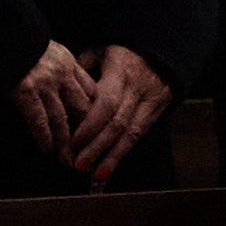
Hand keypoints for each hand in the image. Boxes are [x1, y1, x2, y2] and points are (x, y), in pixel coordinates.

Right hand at [11, 41, 89, 162]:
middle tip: (89, 153)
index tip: (98, 131)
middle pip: (82, 108)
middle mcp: (61, 73)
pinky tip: (46, 150)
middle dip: (87, 133)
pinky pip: (40, 120)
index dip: (95, 113)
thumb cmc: (15, 43)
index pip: (91, 91)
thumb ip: (55, 67)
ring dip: (66, 142)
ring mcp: (44, 83)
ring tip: (68, 160)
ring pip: (62, 118)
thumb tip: (60, 90)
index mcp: (67, 61)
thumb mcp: (44, 49)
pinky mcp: (25, 92)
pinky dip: (45, 137)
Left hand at [65, 43, 169, 179]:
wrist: (164, 50)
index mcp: (122, 73)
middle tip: (78, 165)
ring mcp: (150, 102)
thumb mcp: (102, 51)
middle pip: (117, 123)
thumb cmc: (124, 51)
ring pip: (131, 134)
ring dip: (112, 156)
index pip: (106, 103)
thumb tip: (62, 89)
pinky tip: (108, 169)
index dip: (90, 125)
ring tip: (95, 175)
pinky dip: (122, 153)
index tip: (72, 142)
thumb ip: (82, 69)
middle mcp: (138, 90)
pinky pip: (139, 136)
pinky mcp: (156, 112)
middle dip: (97, 147)